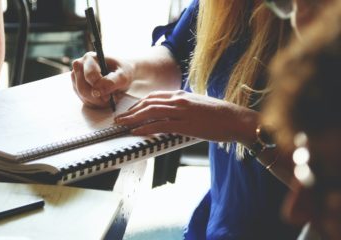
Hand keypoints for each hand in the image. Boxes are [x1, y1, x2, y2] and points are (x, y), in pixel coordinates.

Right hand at [71, 52, 133, 107]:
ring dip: (98, 101)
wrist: (122, 75)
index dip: (99, 87)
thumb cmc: (122, 72)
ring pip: (83, 96)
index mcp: (90, 58)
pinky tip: (105, 99)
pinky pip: (85, 101)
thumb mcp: (123, 76)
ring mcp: (77, 78)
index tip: (109, 95)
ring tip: (110, 97)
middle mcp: (80, 67)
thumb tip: (98, 91)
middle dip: (97, 97)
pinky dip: (97, 103)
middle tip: (110, 99)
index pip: (89, 75)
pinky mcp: (78, 89)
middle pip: (82, 88)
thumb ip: (112, 82)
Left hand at [114, 90, 258, 142]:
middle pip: (148, 103)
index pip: (153, 97)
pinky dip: (146, 128)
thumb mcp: (198, 104)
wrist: (235, 119)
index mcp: (181, 94)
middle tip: (119, 118)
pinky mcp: (185, 124)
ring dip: (133, 119)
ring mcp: (181, 111)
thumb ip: (183, 106)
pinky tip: (136, 132)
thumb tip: (172, 113)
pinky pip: (160, 125)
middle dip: (131, 111)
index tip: (130, 111)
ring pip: (151, 112)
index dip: (138, 104)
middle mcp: (179, 100)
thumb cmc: (219, 114)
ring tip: (122, 125)